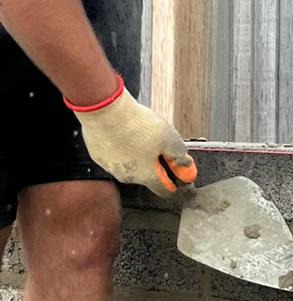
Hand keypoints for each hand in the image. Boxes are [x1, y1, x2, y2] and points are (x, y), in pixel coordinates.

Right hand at [68, 77, 197, 195]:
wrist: (106, 110)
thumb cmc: (137, 125)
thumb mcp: (169, 139)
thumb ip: (180, 155)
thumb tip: (186, 166)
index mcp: (145, 176)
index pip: (164, 190)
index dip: (175, 180)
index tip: (179, 169)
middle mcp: (126, 177)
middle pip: (147, 176)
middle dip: (156, 164)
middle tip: (161, 144)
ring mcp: (110, 166)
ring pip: (130, 165)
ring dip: (139, 154)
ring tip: (142, 134)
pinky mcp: (98, 154)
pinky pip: (115, 155)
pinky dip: (123, 147)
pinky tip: (127, 132)